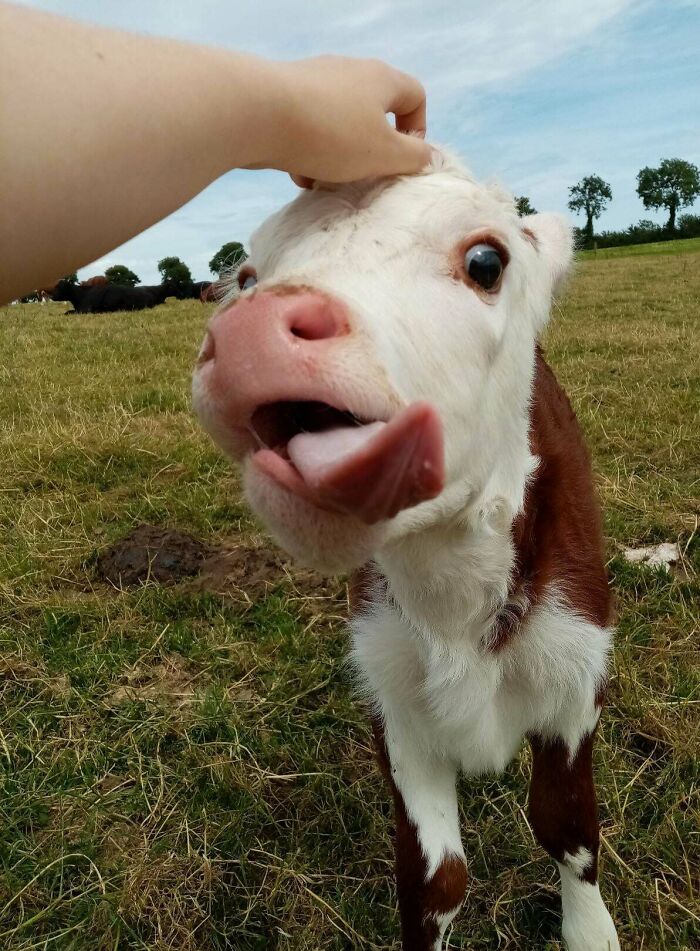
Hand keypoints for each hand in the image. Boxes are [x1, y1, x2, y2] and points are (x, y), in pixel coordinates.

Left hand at [249, 56, 429, 186]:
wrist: (259, 113)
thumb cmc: (332, 133)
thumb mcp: (383, 154)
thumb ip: (412, 157)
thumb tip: (429, 155)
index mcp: (381, 79)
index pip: (415, 95)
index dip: (417, 129)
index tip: (403, 158)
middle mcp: (350, 72)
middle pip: (373, 113)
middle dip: (370, 151)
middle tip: (363, 177)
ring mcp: (315, 82)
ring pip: (339, 125)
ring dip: (338, 157)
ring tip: (327, 181)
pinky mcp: (285, 98)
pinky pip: (309, 128)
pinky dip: (310, 153)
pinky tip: (300, 175)